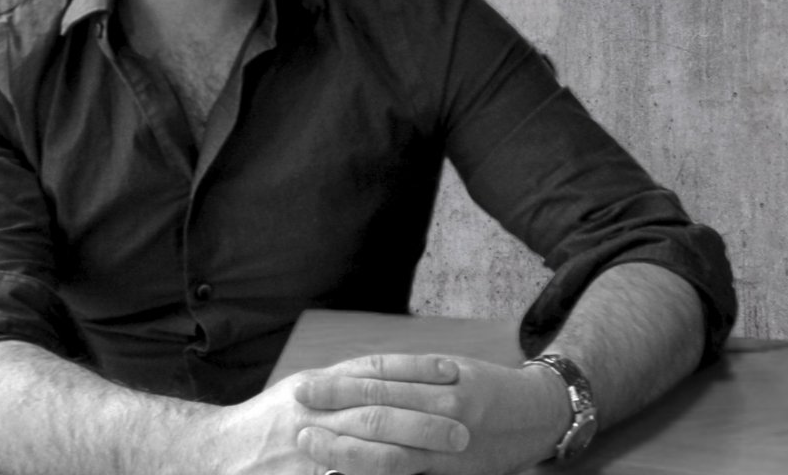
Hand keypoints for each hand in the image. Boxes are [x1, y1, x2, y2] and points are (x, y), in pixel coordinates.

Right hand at [190, 355, 466, 474]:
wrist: (213, 456)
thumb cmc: (264, 424)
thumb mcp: (300, 391)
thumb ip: (340, 387)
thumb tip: (384, 378)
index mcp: (317, 384)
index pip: (373, 371)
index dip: (414, 369)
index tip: (452, 370)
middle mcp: (314, 411)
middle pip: (379, 409)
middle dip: (424, 415)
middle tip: (464, 424)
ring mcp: (309, 449)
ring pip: (369, 447)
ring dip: (413, 449)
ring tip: (451, 452)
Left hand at [293, 355, 570, 474]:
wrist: (535, 413)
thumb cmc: (484, 386)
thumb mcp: (448, 368)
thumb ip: (406, 378)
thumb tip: (356, 382)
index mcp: (435, 376)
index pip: (375, 379)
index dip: (337, 383)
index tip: (304, 387)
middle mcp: (440, 406)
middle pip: (377, 410)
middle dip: (334, 413)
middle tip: (297, 414)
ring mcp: (447, 443)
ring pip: (389, 449)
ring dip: (347, 449)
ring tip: (314, 446)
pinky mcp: (452, 470)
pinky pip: (409, 472)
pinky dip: (378, 474)